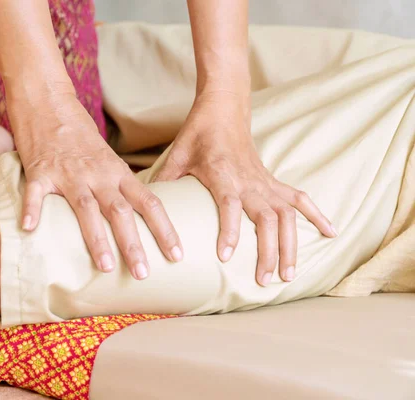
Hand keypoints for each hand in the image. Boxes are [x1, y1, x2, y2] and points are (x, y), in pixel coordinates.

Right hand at [11, 92, 182, 279]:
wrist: (49, 102)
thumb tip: (135, 215)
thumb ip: (118, 184)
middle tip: (144, 273)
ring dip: (97, 238)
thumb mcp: (107, 158)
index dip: (165, 229)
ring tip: (106, 266)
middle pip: (121, 211)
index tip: (177, 254)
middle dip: (133, 244)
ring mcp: (69, 173)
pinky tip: (29, 230)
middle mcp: (98, 174)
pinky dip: (32, 210)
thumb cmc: (79, 135)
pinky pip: (35, 193)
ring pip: (86, 208)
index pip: (149, 202)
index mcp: (117, 172)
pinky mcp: (40, 170)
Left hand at [154, 92, 336, 285]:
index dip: (229, 231)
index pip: (230, 206)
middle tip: (264, 280)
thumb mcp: (177, 154)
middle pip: (266, 219)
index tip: (226, 256)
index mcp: (223, 174)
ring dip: (291, 245)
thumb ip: (165, 180)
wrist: (224, 109)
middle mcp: (249, 180)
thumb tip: (147, 209)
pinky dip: (317, 214)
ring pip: (286, 216)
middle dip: (267, 251)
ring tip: (289, 274)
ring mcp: (265, 181)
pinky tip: (331, 232)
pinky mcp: (273, 180)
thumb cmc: (198, 134)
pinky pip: (300, 198)